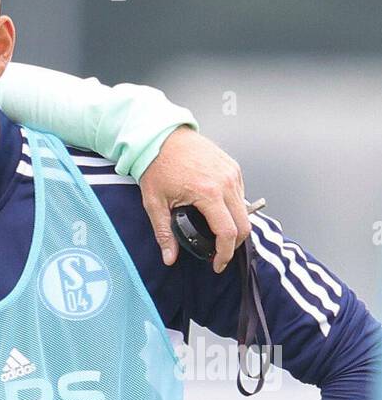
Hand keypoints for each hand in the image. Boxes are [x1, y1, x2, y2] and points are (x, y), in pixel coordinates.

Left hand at [140, 127, 249, 272]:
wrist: (162, 136)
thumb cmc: (157, 165)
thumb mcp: (155, 204)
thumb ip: (164, 233)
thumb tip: (169, 258)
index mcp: (208, 192)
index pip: (228, 231)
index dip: (225, 253)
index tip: (217, 263)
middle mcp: (226, 182)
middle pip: (244, 224)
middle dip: (234, 245)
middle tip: (219, 255)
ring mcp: (232, 173)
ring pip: (245, 210)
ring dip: (235, 226)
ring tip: (218, 237)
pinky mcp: (233, 167)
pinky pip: (241, 195)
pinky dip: (234, 209)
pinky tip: (219, 215)